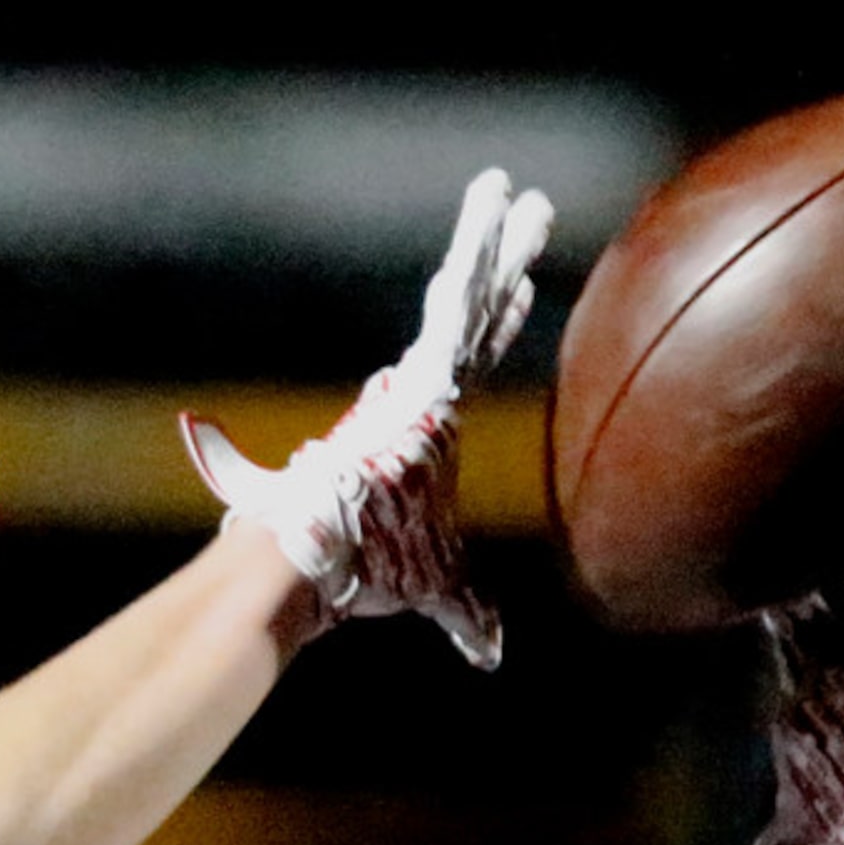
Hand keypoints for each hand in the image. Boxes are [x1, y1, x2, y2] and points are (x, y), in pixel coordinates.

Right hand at [179, 169, 554, 668]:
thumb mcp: (435, 591)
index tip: (521, 288)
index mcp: (420, 429)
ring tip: (519, 189)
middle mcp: (421, 396)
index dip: (494, 325)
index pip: (465, 365)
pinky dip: (474, 258)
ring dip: (494, 241)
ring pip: (467, 298)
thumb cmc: (358, 574)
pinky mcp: (417, 377)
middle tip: (533, 206)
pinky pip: (455, 306)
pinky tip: (496, 210)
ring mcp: (418, 381)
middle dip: (504, 261)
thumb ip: (468, 615)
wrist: (309, 564)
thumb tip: (493, 655)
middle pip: (474, 316)